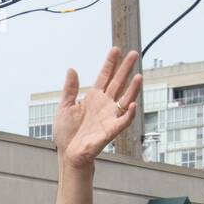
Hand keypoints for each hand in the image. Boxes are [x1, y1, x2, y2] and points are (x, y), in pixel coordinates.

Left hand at [54, 47, 140, 169]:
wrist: (67, 154)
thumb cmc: (66, 133)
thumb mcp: (64, 107)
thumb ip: (70, 89)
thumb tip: (72, 69)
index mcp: (93, 98)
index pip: (104, 76)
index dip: (110, 63)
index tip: (115, 49)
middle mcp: (104, 105)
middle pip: (118, 83)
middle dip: (126, 69)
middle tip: (134, 54)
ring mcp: (109, 117)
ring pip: (125, 100)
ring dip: (133, 89)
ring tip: (139, 76)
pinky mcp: (111, 131)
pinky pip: (124, 121)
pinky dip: (129, 114)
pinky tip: (133, 104)